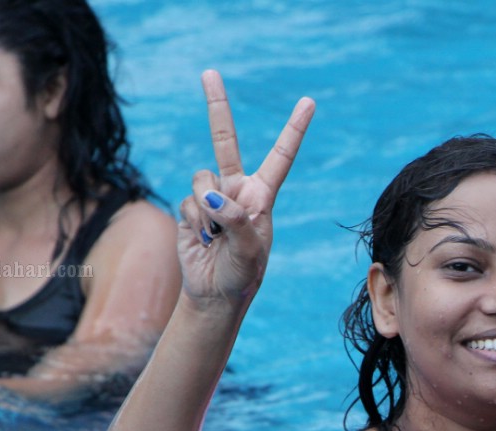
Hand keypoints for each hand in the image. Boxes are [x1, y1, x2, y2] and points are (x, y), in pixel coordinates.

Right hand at [177, 70, 314, 310]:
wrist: (215, 294)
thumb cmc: (242, 275)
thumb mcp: (250, 252)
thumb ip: (238, 221)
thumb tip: (215, 195)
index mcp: (262, 195)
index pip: (281, 156)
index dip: (293, 129)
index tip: (308, 102)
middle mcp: (237, 190)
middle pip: (225, 140)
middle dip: (216, 105)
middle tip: (209, 72)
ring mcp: (212, 197)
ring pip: (201, 179)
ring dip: (207, 208)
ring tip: (217, 235)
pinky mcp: (191, 208)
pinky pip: (187, 202)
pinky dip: (195, 221)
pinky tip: (204, 240)